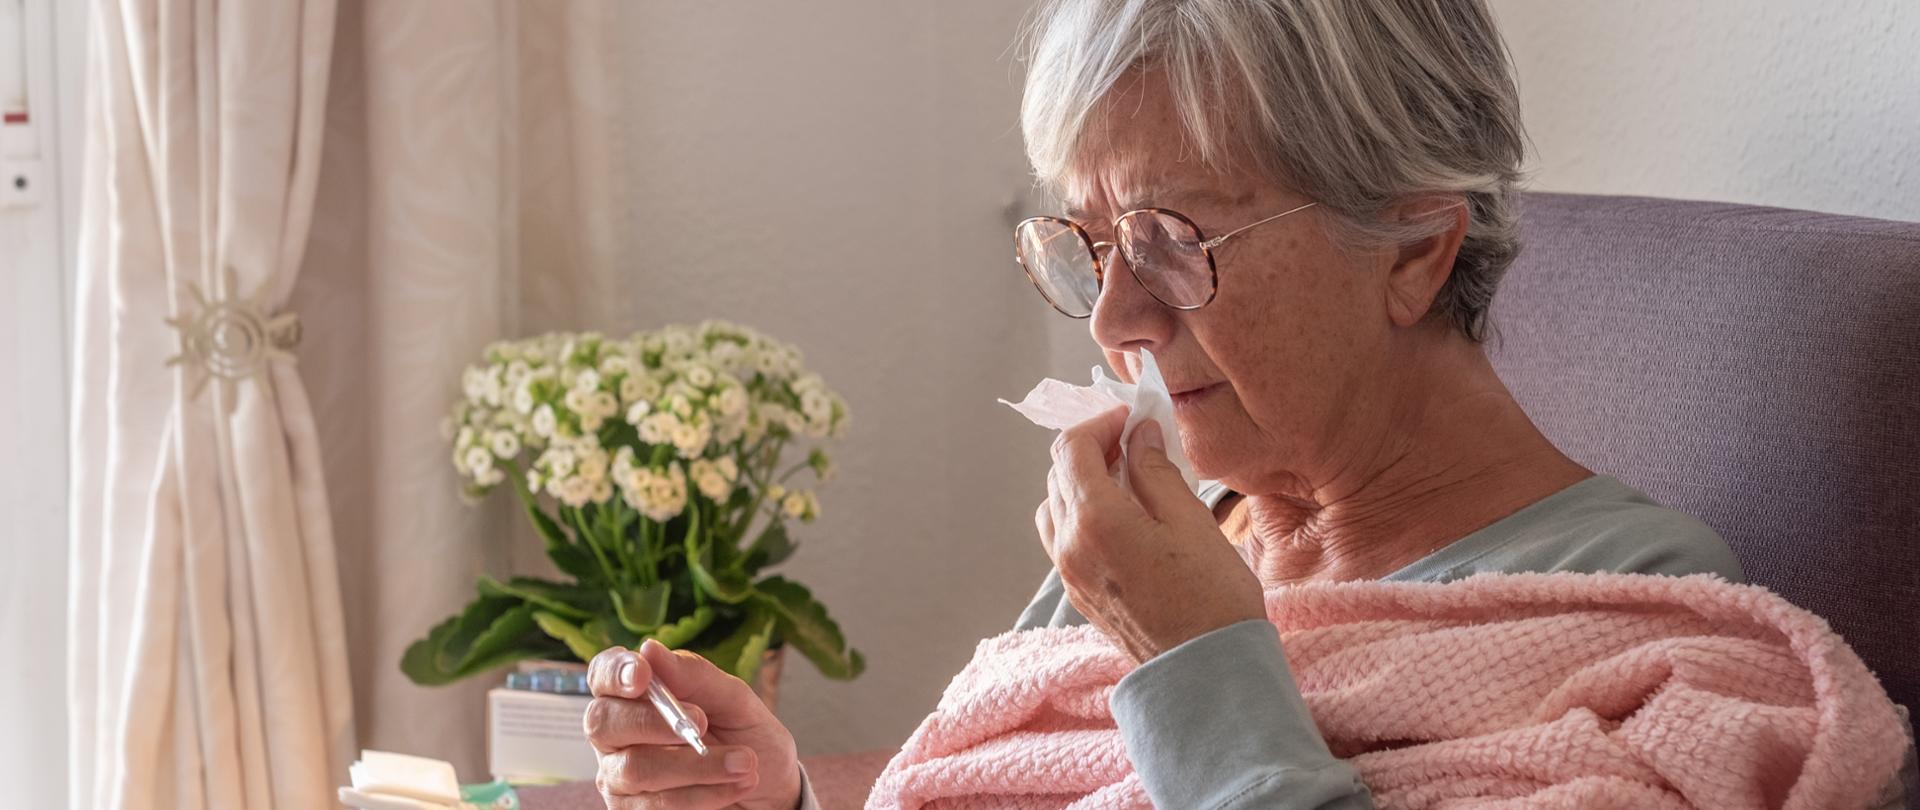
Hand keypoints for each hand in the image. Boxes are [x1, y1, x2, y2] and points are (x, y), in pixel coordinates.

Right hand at [586, 639, 802, 809]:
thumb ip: (694, 675)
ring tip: (744, 763)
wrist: (770, 791)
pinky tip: (734, 786)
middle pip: (603, 723)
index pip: (603, 674)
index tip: (643, 674)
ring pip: (635, 769)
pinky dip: (702, 794)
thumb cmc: (747, 737)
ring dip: (697, 765)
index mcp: (636, 695)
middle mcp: (617, 735)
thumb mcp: (735, 700)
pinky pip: (655, 806)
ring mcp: (620, 777)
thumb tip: (649, 649)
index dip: (615, 672)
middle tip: (701, 723)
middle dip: (653, 723)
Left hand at [1035, 406, 1264, 661]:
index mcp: (1095, 521)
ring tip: (1128, 480)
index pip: (1072, 449)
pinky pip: (1062, 538)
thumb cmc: (1211, 598)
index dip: (1100, 423)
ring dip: (1082, 482)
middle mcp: (1069, 546)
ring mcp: (1069, 574)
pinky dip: (1081, 514)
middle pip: (1058, 475)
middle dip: (1091, 449)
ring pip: (1054, 506)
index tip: (1131, 418)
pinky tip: (1121, 517)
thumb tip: (1139, 435)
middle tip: (1135, 443)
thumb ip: (1156, 471)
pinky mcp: (1079, 594)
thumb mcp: (1191, 521)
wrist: (1206, 674)